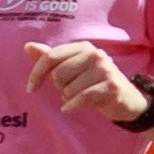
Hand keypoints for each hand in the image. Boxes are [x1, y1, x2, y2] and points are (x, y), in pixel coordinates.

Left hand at [23, 41, 147, 126]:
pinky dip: (72, 106)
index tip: (30, 88)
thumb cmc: (94, 83)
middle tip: (72, 90)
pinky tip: (71, 108)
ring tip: (81, 97)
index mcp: (84, 47)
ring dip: (69, 98)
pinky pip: (80, 98)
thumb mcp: (73, 69)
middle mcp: (95, 54)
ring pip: (68, 89)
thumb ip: (51, 58)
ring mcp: (105, 70)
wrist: (127, 99)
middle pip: (58, 74)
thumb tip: (27, 46)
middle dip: (60, 87)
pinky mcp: (111, 86)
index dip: (36, 74)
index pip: (51, 56)